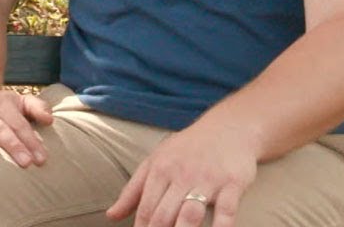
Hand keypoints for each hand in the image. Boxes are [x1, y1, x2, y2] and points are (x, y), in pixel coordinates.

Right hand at [0, 90, 52, 166]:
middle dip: (14, 145)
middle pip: (0, 127)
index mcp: (2, 103)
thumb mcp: (20, 104)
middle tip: (26, 163)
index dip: (31, 141)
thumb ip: (37, 107)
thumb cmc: (3, 111)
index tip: (41, 159)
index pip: (19, 124)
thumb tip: (49, 120)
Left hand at [106, 123, 256, 226]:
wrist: (228, 128)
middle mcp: (181, 175)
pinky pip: (226, 210)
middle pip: (164, 214)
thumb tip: (112, 215)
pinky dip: (221, 226)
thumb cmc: (188, 149)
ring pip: (190, 214)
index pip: (145, 208)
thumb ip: (133, 191)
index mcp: (159, 170)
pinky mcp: (232, 183)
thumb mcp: (156, 162)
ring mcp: (207, 179)